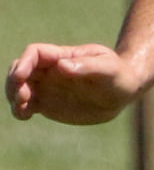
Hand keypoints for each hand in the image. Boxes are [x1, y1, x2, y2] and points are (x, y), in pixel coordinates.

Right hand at [6, 43, 139, 124]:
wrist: (123, 91)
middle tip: (22, 95)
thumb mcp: (108, 68)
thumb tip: (62, 66)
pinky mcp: (47, 104)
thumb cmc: (118, 74)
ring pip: (19, 88)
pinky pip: (27, 106)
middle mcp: (49, 70)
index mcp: (62, 56)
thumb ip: (87, 66)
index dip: (24, 63)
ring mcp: (47, 87)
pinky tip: (24, 115)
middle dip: (14, 81)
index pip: (35, 54)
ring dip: (14, 96)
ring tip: (22, 108)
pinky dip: (20, 110)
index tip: (22, 76)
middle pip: (20, 70)